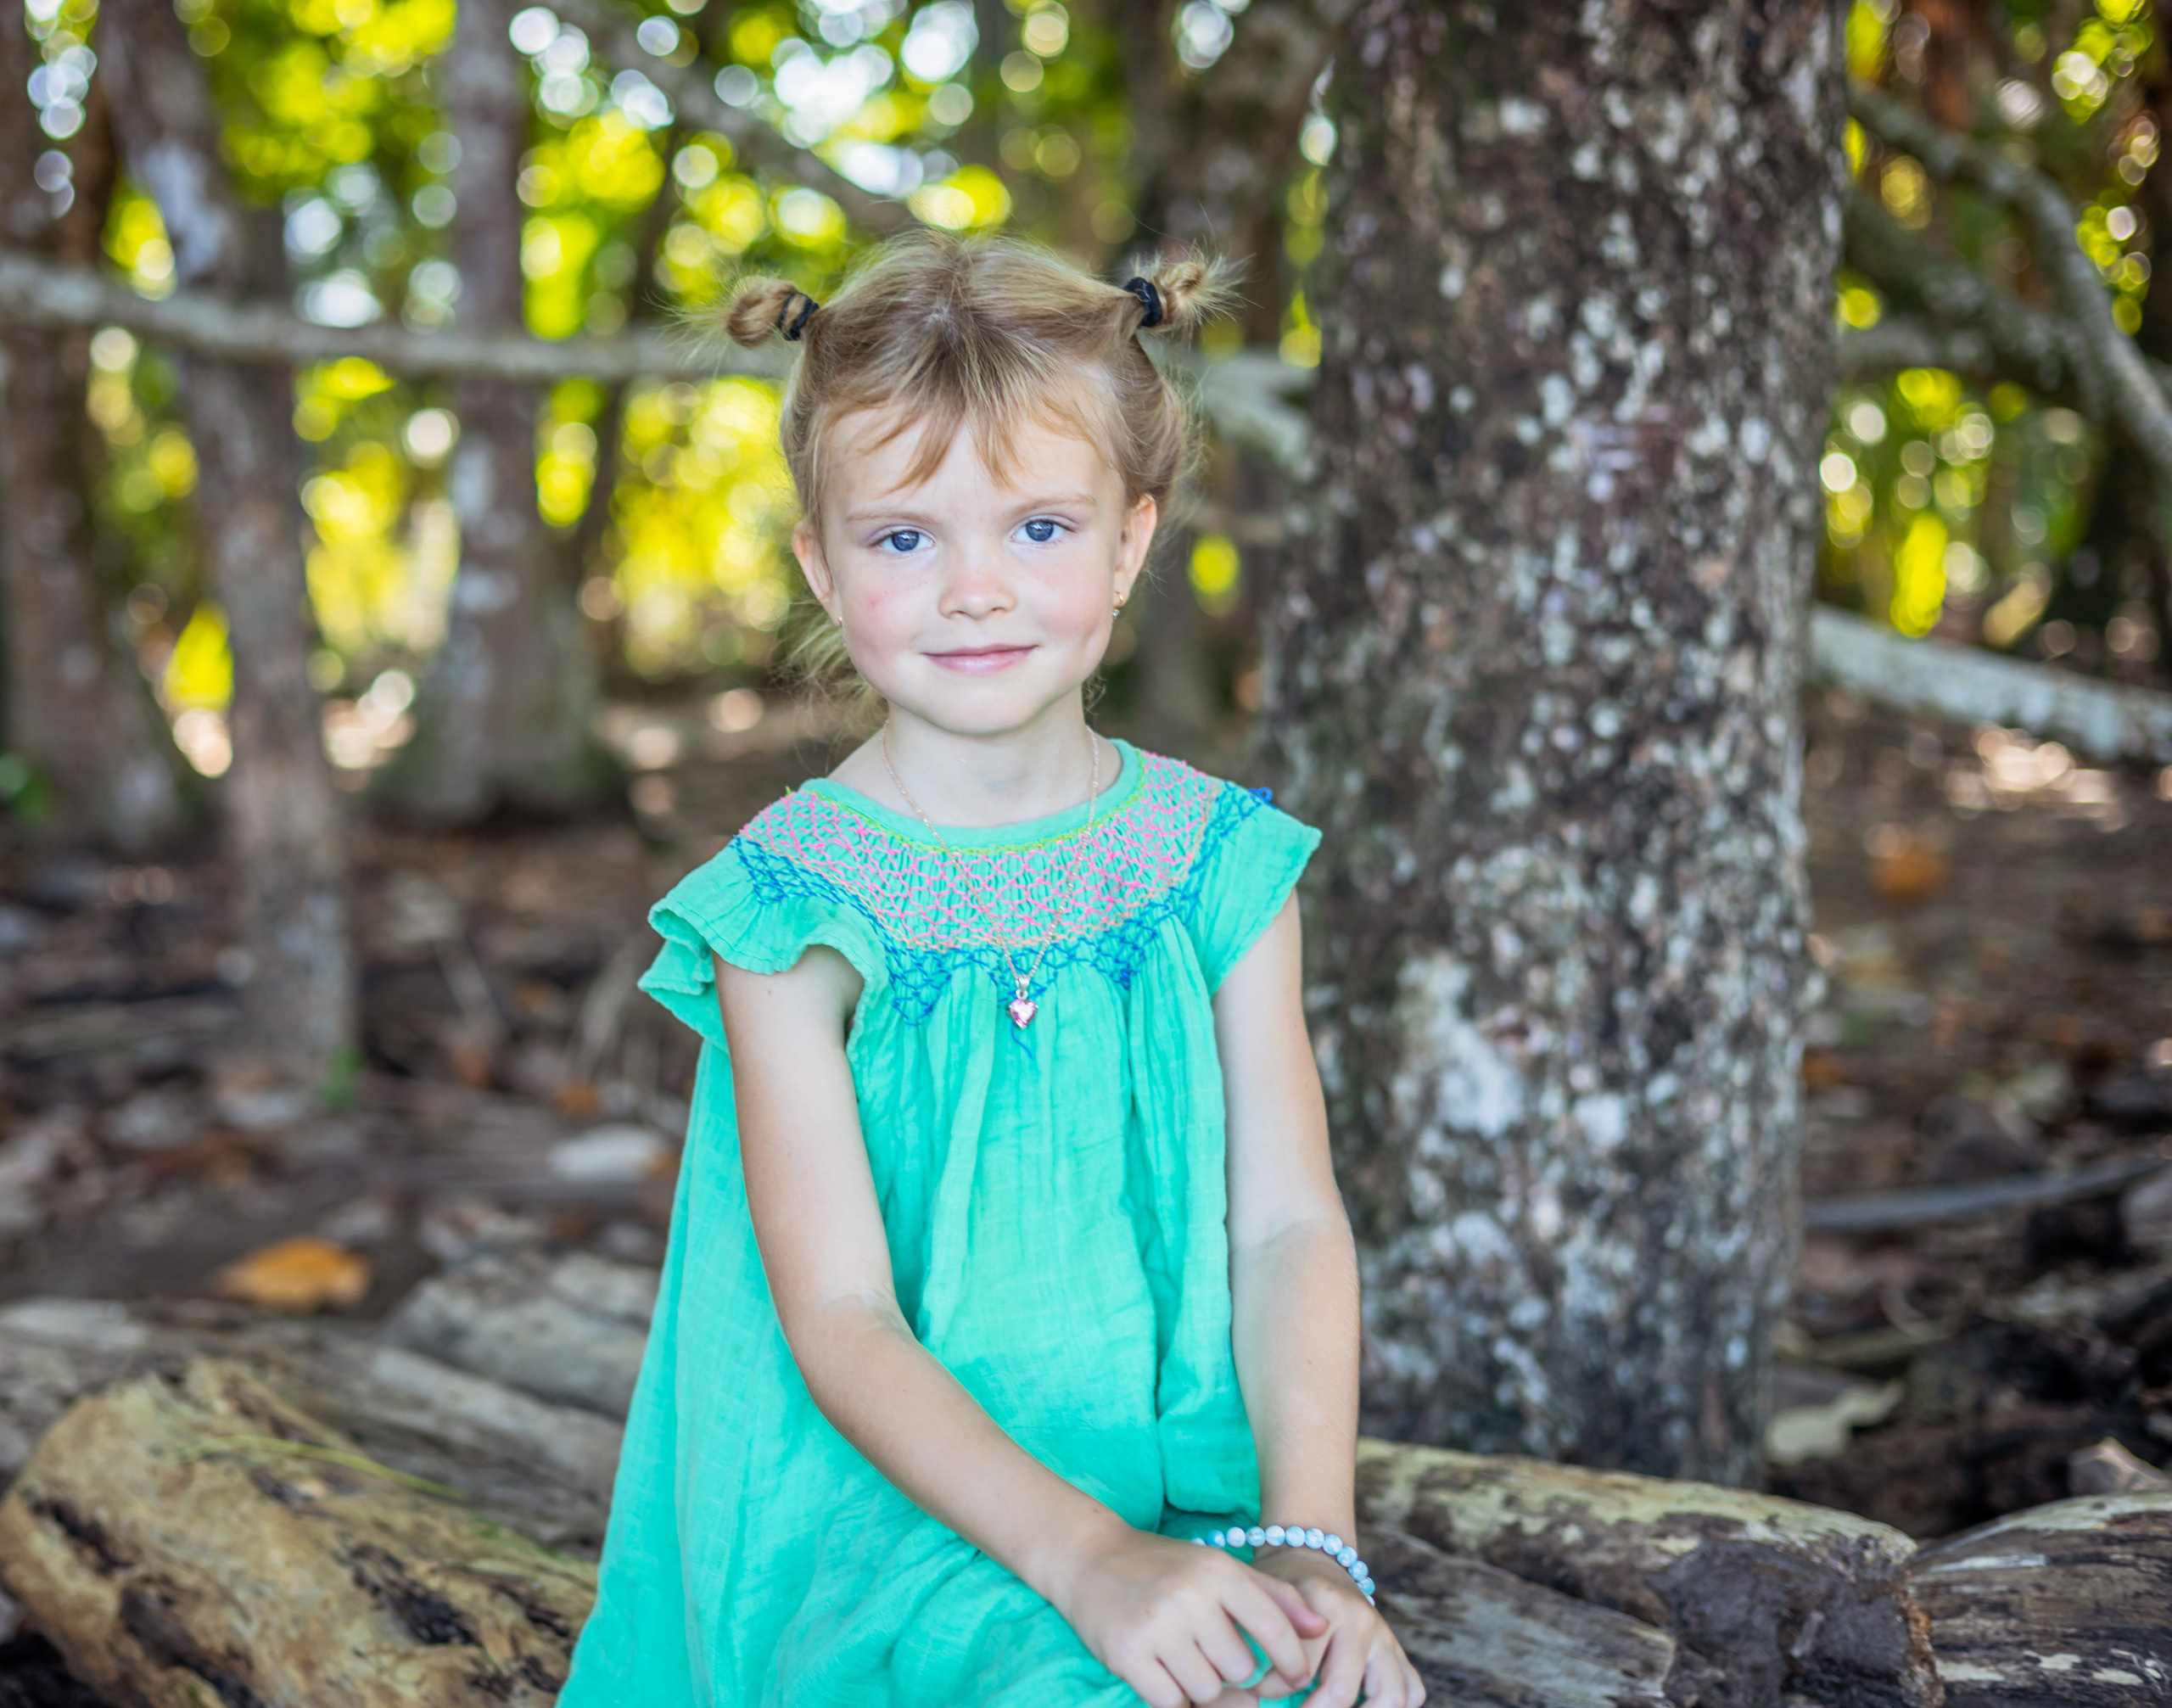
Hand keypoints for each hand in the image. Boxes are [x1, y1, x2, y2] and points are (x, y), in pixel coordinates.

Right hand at [1046, 1524, 1328, 1706]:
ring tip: (1184, 1659)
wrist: (1088, 1557)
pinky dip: (1172, 1696)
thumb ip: (1273, 1596)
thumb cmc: (1164, 1566)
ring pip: (1207, 1690)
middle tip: (1212, 1654)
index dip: (1291, 1659)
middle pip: (1239, 1669)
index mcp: (1218, 1571)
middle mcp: (1189, 1596)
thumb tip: (1320, 1629)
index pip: (1272, 1625)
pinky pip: (1171, 1702)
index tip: (1296, 1676)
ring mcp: (1156, 1626)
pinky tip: (1163, 1673)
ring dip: (1201, 1686)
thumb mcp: (1218, 1567)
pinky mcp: (1127, 1654)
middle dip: (1232, 1672)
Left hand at [1250, 1547, 1424, 1706]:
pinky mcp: (1397, 1649)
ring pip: (1391, 1697)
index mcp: (1324, 1604)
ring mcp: (1384, 1635)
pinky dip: (1397, 1707)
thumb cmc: (1282, 1587)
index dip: (1271, 1689)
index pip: (1299, 1667)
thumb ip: (1261, 1636)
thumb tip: (1251, 1694)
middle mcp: (1360, 1619)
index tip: (1255, 1692)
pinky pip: (1413, 1690)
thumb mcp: (1266, 1597)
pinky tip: (1363, 1707)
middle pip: (1340, 1691)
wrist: (1313, 1557)